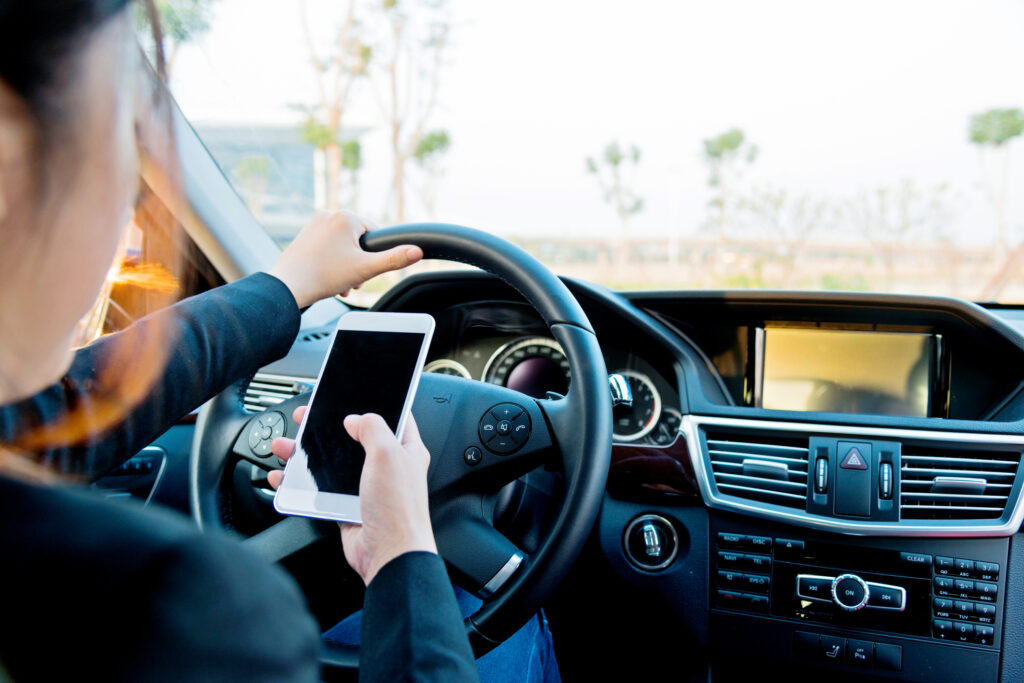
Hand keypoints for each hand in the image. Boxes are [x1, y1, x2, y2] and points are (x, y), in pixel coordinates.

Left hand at [268, 211, 422, 308]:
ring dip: (345, 266)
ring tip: (338, 283)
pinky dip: (330, 262)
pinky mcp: (304, 235)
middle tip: (351, 280)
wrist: (288, 286)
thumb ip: (394, 259)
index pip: (375, 233)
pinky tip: (326, 277)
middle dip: (358, 263)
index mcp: (346, 216)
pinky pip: (327, 247)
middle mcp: (329, 215)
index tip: (365, 269)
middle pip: (358, 241)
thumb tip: (418, 251)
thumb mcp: (366, 269)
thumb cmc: (324, 275)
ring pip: (342, 246)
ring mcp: (314, 224)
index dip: (374, 255)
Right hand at [269, 407, 436, 585]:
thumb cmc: (398, 509)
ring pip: (331, 463)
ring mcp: (366, 487)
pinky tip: (285, 477)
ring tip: (285, 447)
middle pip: (352, 438)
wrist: (389, 554)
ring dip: (305, 455)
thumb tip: (356, 418)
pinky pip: (321, 489)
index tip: (349, 397)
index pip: (392, 417)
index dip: (371, 404)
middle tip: (305, 420)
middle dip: (326, 428)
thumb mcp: (388, 454)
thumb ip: (372, 428)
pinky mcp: (347, 505)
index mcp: (405, 449)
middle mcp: (386, 466)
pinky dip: (301, 483)